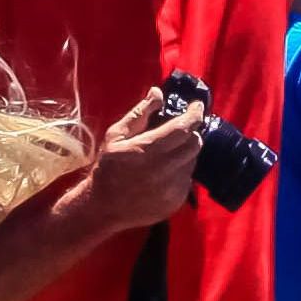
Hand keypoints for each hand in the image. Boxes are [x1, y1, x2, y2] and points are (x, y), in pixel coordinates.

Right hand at [72, 83, 207, 235]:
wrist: (103, 207)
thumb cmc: (108, 167)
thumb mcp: (116, 135)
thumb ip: (140, 113)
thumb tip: (158, 93)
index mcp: (149, 150)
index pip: (184, 127)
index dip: (194, 114)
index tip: (196, 106)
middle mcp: (164, 170)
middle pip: (194, 143)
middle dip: (190, 133)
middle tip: (178, 130)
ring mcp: (172, 188)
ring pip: (192, 161)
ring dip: (185, 153)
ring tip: (167, 153)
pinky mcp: (176, 201)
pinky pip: (188, 179)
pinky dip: (181, 171)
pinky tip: (164, 173)